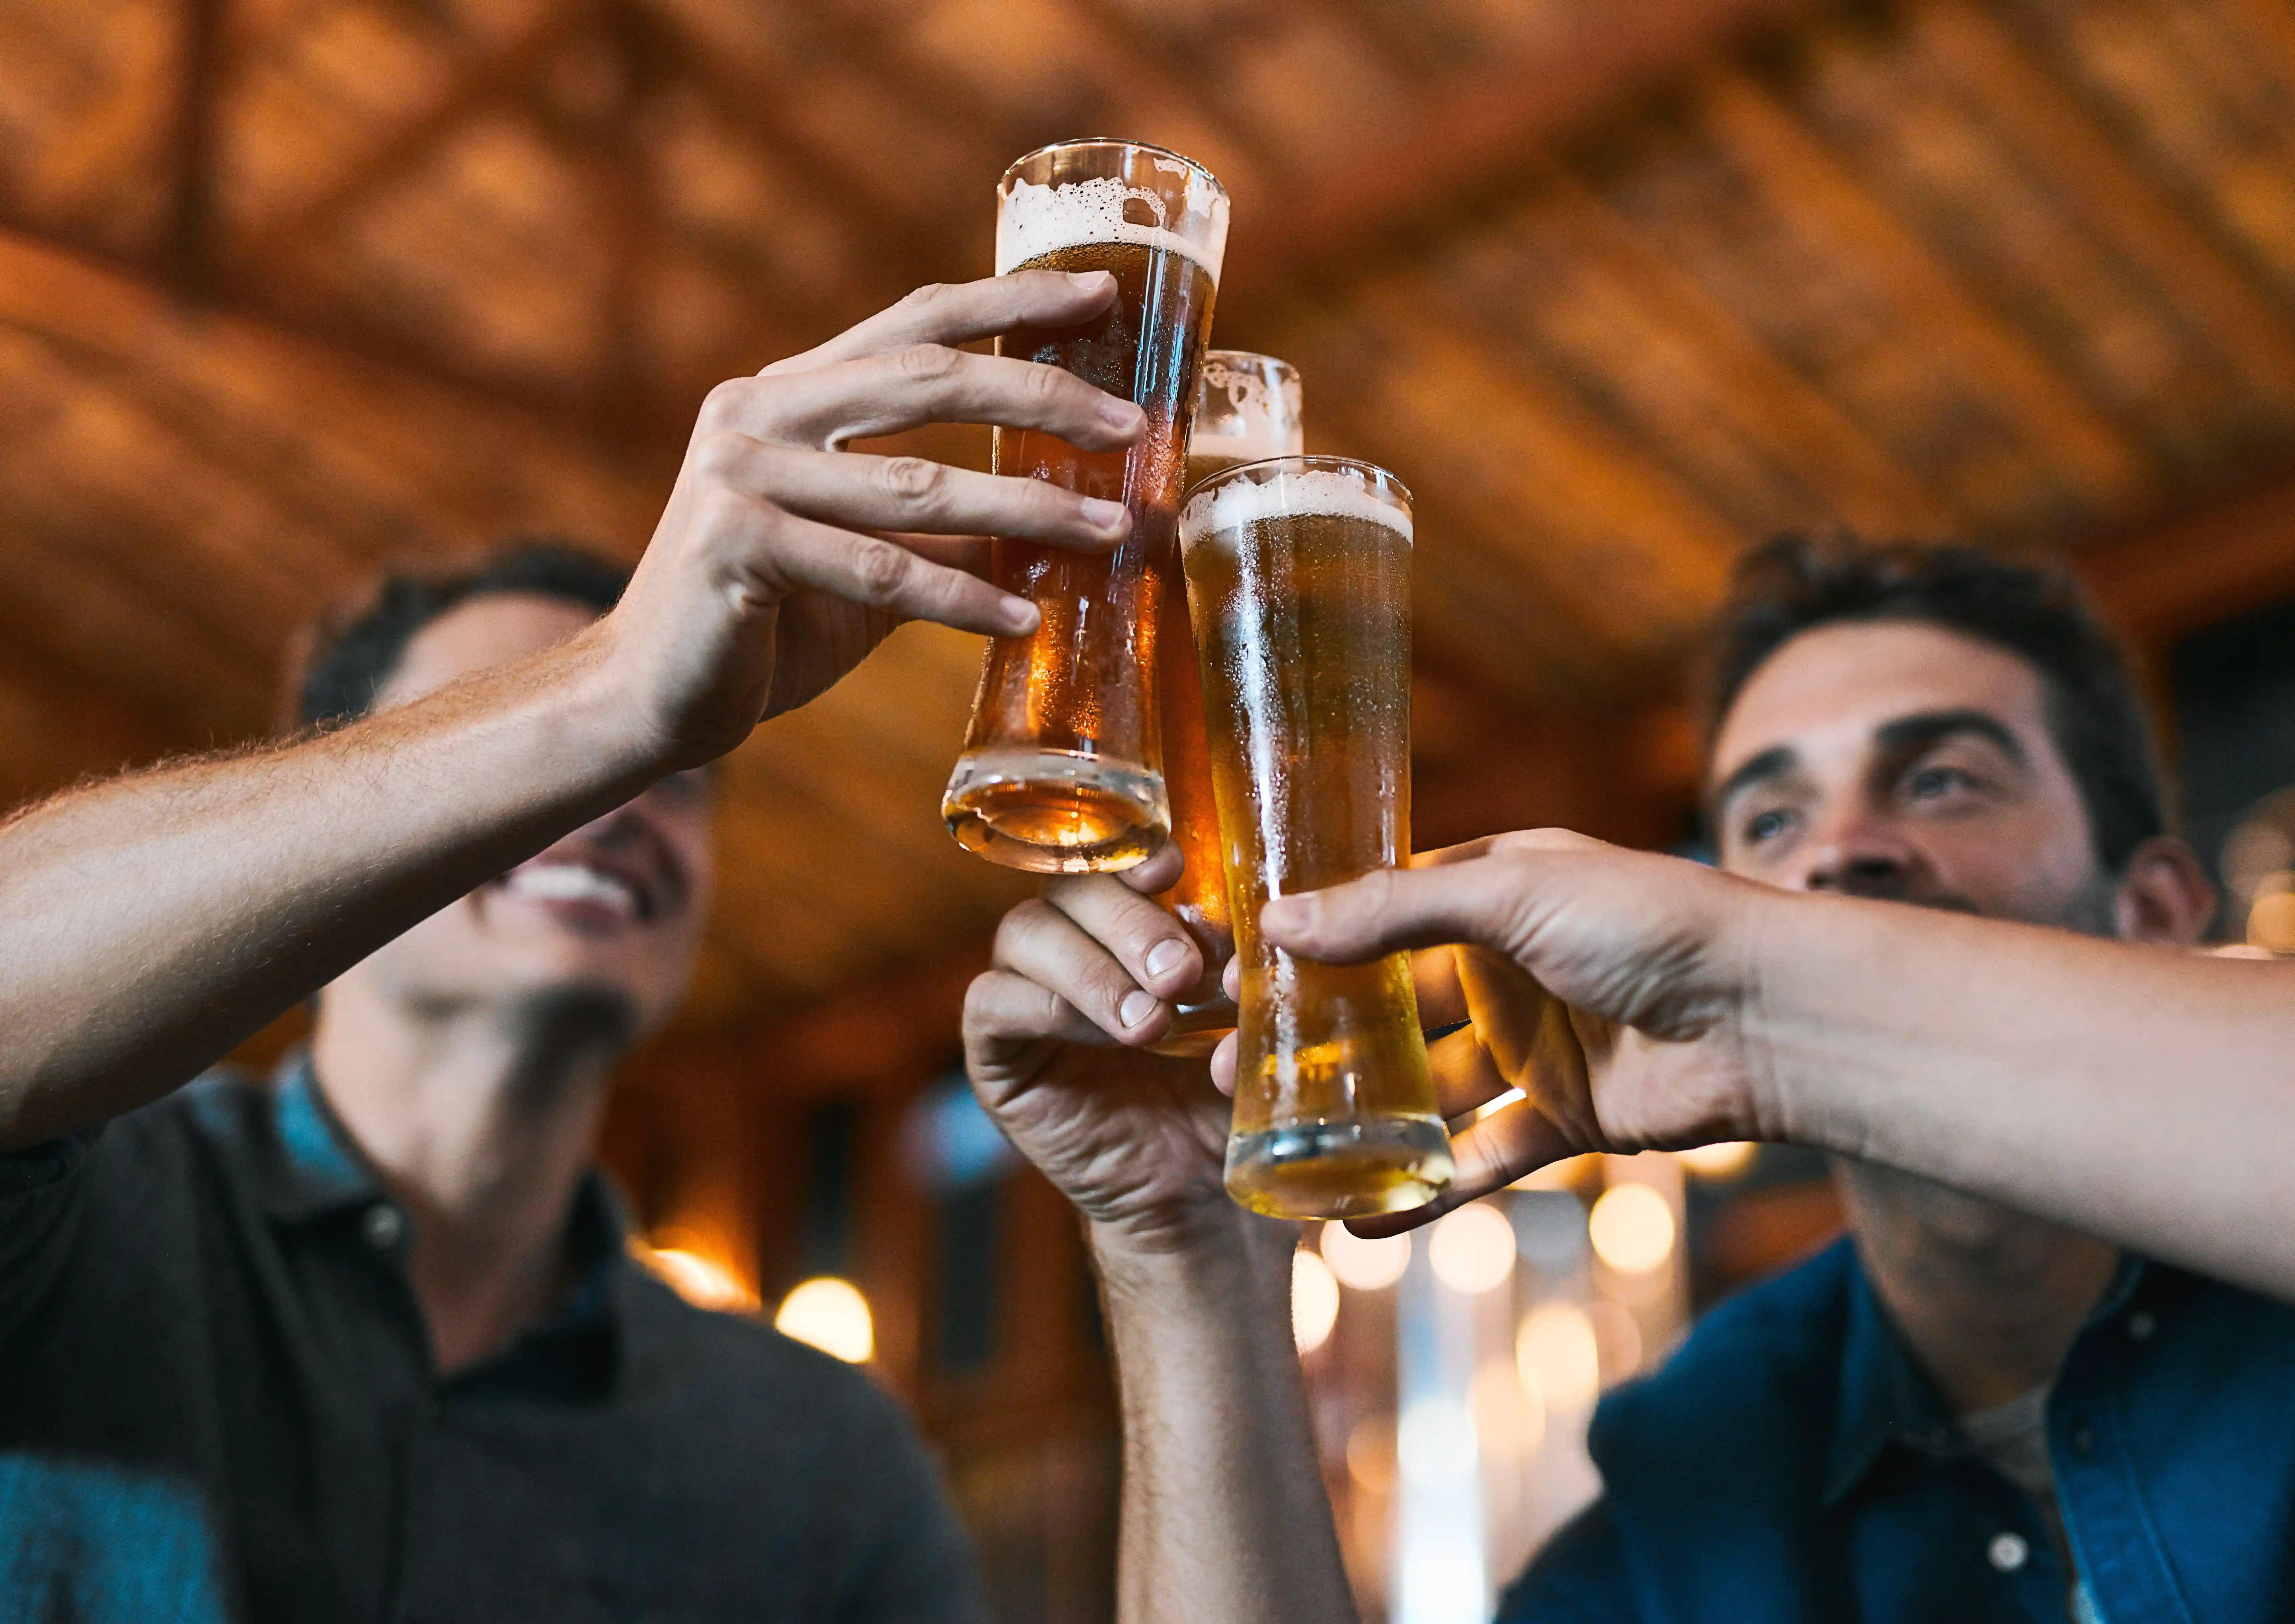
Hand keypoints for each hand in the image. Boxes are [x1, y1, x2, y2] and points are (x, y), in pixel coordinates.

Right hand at [603, 272, 1147, 766]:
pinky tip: (1022, 619)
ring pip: (916, 487)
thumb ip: (940, 524)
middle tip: (1132, 426)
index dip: (1010, 301)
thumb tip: (1064, 515)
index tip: (1101, 291)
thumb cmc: (765, 623)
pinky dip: (958, 600)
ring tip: (1110, 533)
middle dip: (1041, 397)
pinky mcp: (735, 544)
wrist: (646, 697)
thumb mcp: (866, 554)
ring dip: (1026, 513)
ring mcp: (739, 473)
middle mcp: (757, 412)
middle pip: (928, 380)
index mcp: (788, 392)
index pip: (915, 322)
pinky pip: (876, 570)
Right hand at [963, 847, 1251, 1254]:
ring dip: (1092, 967)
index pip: (1109, 857)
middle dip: (1128, 919)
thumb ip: (1239, 972)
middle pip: (1068, 887)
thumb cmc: (1226, 1101)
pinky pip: (991, 1002)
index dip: (1132, 851)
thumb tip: (1233, 940)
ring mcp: (1027, 999)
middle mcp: (1073, 949)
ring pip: (1025, 932)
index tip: (1175, 870)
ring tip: (1153, 1023)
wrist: (1201, 1198)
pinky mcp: (998, 1056)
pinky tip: (1109, 1037)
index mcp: (1131, 926)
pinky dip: (1049, 1007)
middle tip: (1182, 974)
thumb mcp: (1247, 1025)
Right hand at [1217, 829, 1776, 1232]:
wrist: (1766, 1014)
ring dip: (1362, 1118)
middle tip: (1233, 1068)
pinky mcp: (1565, 1117)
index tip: (1235, 979)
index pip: (1381, 915)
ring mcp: (1534, 1045)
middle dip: (1318, 1040)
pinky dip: (1427, 1188)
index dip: (1312, 946)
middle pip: (1392, 1007)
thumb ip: (1396, 909)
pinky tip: (1360, 1216)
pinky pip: (1482, 1158)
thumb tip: (1281, 918)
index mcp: (1496, 891)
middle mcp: (1508, 966)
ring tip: (1278, 1144)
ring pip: (1428, 1089)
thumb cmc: (1650, 923)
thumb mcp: (1512, 893)